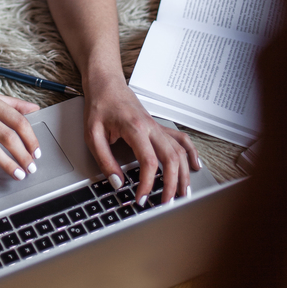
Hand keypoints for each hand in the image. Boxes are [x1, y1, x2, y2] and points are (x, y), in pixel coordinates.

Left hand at [83, 72, 200, 203]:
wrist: (106, 84)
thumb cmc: (99, 105)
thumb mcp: (92, 134)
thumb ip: (104, 159)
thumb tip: (117, 182)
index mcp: (135, 128)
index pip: (148, 161)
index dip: (147, 184)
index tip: (141, 198)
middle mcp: (151, 127)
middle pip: (171, 158)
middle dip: (172, 184)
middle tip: (165, 203)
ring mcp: (157, 126)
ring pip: (179, 151)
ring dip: (184, 173)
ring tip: (183, 194)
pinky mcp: (158, 127)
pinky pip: (180, 140)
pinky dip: (190, 153)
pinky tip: (194, 166)